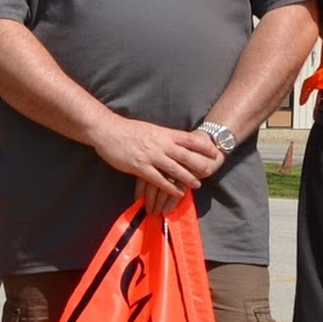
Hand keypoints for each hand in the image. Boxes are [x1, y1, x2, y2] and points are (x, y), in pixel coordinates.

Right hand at [91, 116, 220, 215]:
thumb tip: (174, 140)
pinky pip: (158, 179)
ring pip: (174, 169)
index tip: (214, 151)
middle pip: (185, 155)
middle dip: (199, 164)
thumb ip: (163, 136)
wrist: (108, 131)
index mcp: (163, 134)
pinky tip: (177, 192)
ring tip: (198, 185)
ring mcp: (150, 156)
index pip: (188, 139)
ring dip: (187, 178)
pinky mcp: (140, 167)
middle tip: (210, 170)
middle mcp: (160, 145)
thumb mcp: (150, 128)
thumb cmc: (127, 129)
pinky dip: (169, 187)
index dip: (202, 146)